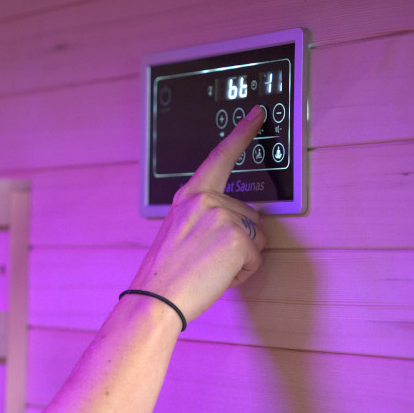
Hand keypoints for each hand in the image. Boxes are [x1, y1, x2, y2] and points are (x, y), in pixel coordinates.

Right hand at [127, 105, 267, 321]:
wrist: (155, 298)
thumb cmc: (166, 273)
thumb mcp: (179, 230)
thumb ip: (205, 215)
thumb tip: (237, 220)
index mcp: (191, 196)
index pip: (220, 157)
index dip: (242, 133)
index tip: (257, 114)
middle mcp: (207, 200)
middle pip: (250, 215)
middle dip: (239, 241)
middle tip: (206, 259)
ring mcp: (224, 216)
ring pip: (257, 238)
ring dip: (241, 259)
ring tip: (209, 268)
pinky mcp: (237, 238)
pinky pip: (257, 258)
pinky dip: (242, 273)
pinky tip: (217, 276)